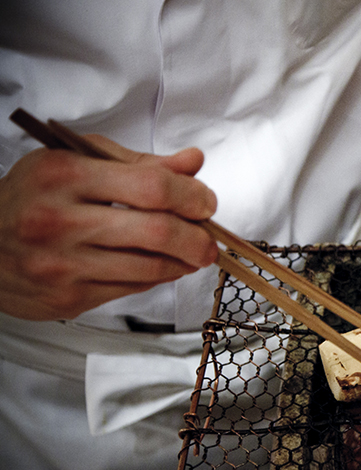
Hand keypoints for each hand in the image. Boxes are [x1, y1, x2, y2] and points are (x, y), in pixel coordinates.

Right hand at [0, 137, 217, 320]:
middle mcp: (60, 220)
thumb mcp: (76, 162)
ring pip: (150, 268)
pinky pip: (132, 289)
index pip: (152, 186)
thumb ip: (139, 164)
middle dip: (197, 237)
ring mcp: (63, 264)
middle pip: (157, 232)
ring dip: (183, 261)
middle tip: (209, 238)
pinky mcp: (68, 298)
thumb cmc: (33, 197)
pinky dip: (157, 277)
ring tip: (193, 253)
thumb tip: (193, 163)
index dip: (192, 196)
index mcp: (64, 176)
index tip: (206, 202)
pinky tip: (161, 266)